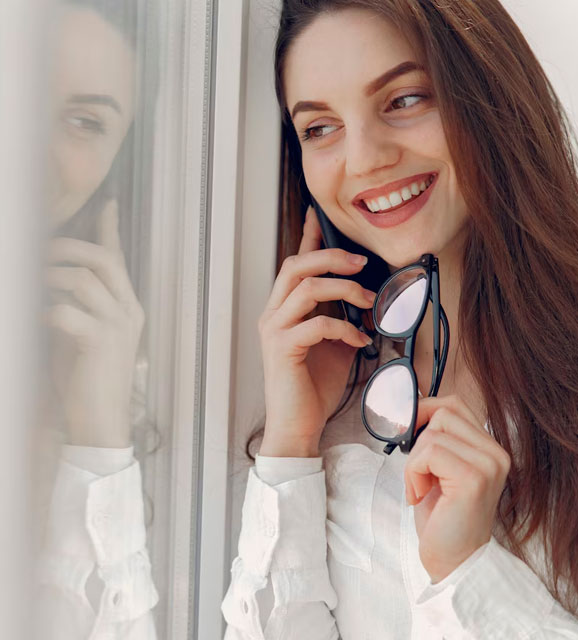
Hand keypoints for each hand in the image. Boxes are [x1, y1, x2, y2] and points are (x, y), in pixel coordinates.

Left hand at [46, 199, 143, 447]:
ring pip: (84, 279)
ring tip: (29, 282)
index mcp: (128, 308)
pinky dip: (45, 308)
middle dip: (69, 246)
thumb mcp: (83, 337)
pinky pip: (67, 311)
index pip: (118, 260)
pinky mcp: (99, 343)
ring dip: (51, 275)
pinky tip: (34, 317)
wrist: (101, 424)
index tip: (106, 204)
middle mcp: (128, 312)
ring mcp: (116, 326)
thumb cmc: (87, 382)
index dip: (110, 230)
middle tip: (41, 247)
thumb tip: (48, 280)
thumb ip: (76, 307)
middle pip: (103, 260)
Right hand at [258, 206, 373, 456]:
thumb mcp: (335, 345)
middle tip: (362, 261)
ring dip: (344, 288)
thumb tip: (368, 299)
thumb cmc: (313, 387)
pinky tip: (358, 338)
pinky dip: (344, 327)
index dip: (308, 237)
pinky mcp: (283, 348)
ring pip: (306, 288)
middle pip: (297, 266)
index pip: (295, 264)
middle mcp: (272, 314)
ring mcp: (274, 330)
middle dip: (332, 256)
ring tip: (368, 300)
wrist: (297, 424)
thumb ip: (343, 318)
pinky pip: (317, 324)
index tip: (319, 215)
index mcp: (282, 310)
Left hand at [405, 395, 509, 582]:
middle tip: (417, 472)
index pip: (454, 405)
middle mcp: (496, 454)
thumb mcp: (438, 470)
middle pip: (442, 413)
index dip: (424, 413)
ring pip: (432, 434)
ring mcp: (488, 465)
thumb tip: (410, 409)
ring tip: (421, 489)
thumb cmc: (442, 517)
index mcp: (489, 449)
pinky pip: (429, 452)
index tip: (408, 437)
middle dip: (417, 441)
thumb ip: (436, 440)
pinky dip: (413, 472)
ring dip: (414, 463)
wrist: (454, 560)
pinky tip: (420, 495)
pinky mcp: (473, 478)